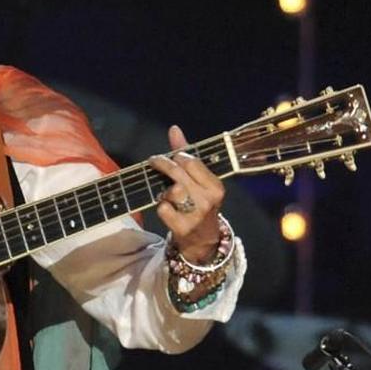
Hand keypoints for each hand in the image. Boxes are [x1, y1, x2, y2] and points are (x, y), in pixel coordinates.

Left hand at [149, 125, 226, 262]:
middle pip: (179, 173)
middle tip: (154, 162)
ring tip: (166, 192)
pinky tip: (167, 209)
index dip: (176, 156)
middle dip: (163, 165)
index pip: (191, 162)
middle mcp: (208, 200)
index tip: (168, 156)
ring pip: (171, 191)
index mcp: (216, 186)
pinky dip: (161, 207)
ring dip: (164, 190)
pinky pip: (163, 209)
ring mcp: (196, 215)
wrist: (203, 240)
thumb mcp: (200, 181)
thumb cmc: (200, 204)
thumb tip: (174, 129)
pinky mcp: (182, 228)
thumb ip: (187, 155)